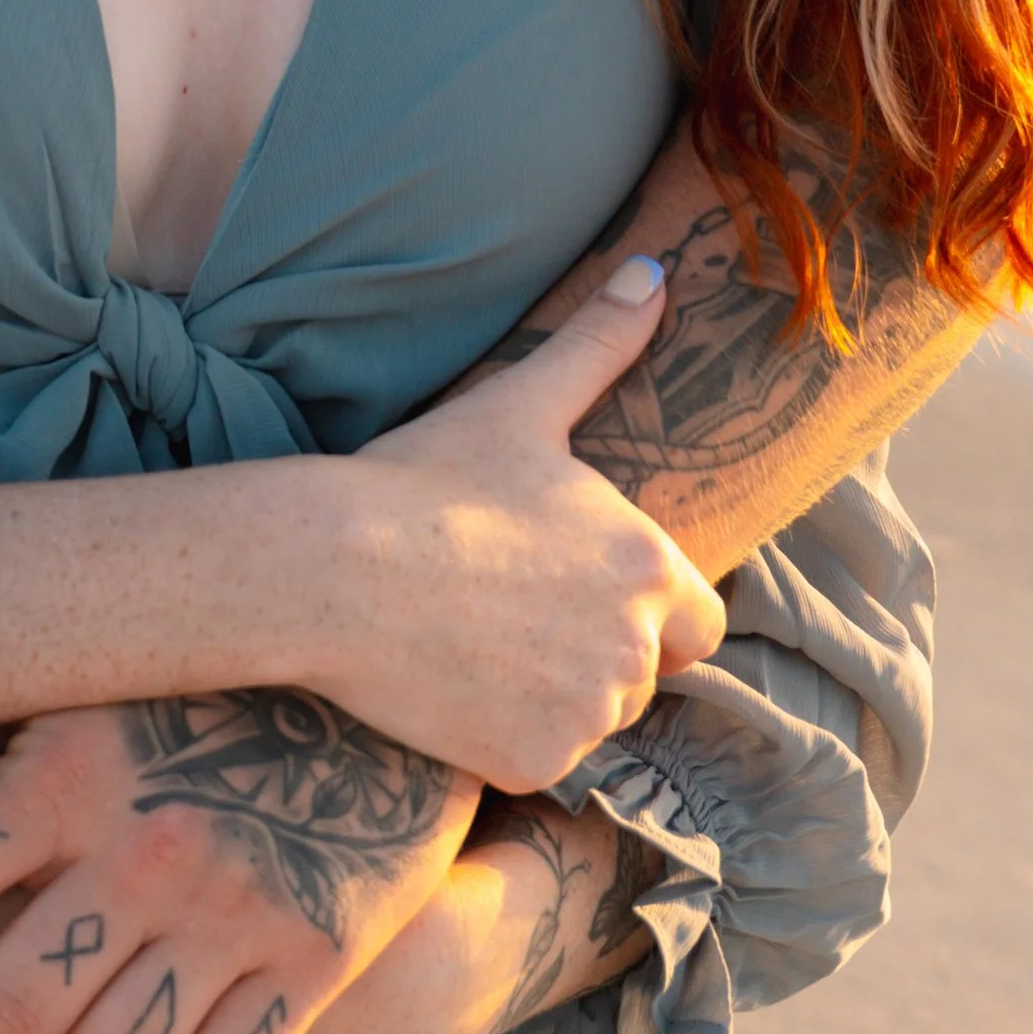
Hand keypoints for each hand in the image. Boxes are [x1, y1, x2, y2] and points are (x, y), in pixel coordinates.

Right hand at [327, 254, 724, 788]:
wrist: (333, 567)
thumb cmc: (428, 478)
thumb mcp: (521, 402)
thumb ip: (600, 343)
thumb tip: (654, 271)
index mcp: (648, 564)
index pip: (699, 620)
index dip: (653, 610)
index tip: (581, 588)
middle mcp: (635, 649)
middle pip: (641, 674)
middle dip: (594, 651)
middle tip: (514, 611)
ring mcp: (585, 714)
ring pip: (590, 718)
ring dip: (554, 695)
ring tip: (481, 643)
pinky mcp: (533, 763)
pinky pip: (540, 759)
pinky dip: (508, 736)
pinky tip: (457, 685)